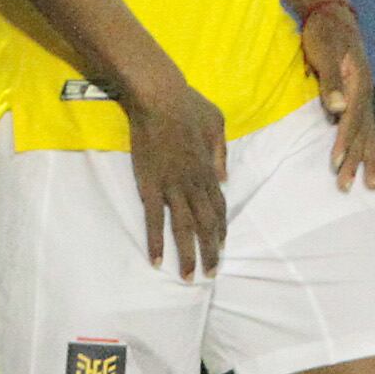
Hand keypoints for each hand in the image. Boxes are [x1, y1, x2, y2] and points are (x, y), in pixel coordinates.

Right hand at [121, 64, 229, 278]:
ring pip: (183, 228)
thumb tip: (224, 179)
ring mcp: (172, 186)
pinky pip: (153, 220)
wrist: (159, 96)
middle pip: (206, 225)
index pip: (219, 208)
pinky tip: (157, 260)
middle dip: (210, 251)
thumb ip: (221, 154)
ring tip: (190, 277)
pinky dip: (156, 241)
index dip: (220, 230)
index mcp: (209, 170)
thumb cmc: (188, 104)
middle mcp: (194, 183)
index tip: (221, 247)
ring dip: (187, 255)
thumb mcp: (217, 124)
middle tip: (211, 274)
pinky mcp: (150, 185)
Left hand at [299, 1, 374, 189]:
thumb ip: (331, 81)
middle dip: (356, 161)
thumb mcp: (324, 52)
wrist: (333, 14)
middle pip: (362, 133)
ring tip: (372, 184)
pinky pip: (370, 128)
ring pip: (369, 134)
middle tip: (347, 187)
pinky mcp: (361, 97)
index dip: (344, 142)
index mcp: (358, 84)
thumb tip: (338, 108)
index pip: (351, 119)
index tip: (336, 163)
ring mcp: (366, 96)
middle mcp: (366, 93)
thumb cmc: (324, 33)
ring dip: (368, 159)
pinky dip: (373, 147)